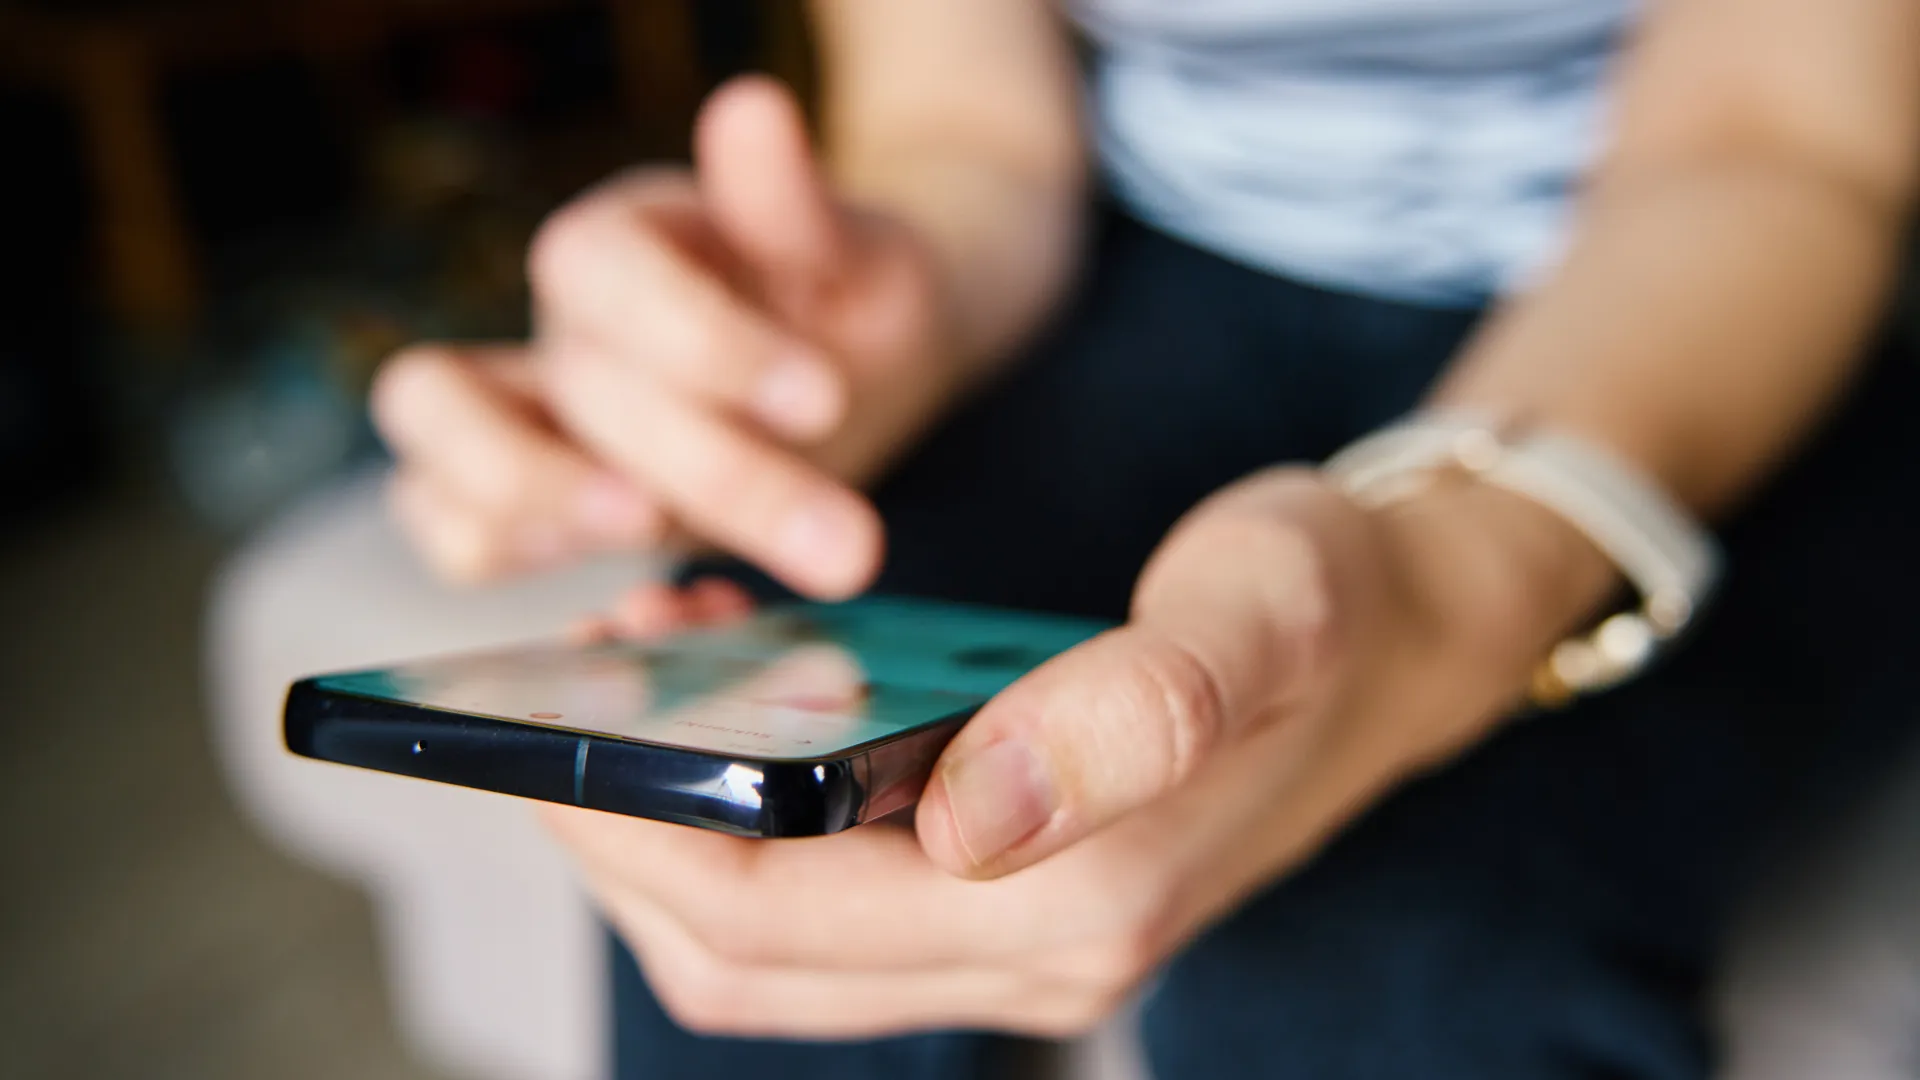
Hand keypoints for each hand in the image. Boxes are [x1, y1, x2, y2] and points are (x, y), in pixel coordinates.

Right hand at [371, 76, 959, 594]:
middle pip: (570, 386)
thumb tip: (752, 111)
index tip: (822, 401)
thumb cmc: (844, 296)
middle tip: (839, 544)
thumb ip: (795, 207)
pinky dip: (521, 571)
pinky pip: (454, 535)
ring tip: (667, 550)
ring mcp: (530, 419)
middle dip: (709, 468)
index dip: (700, 339)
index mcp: (625, 239)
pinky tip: (654, 601)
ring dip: (541, 508)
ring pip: (432, 452)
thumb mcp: (856, 254)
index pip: (600, 266)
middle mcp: (560, 328)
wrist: (849, 360)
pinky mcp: (534, 509)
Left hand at [539, 470, 1615, 1037]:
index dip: (641, 835)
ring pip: (777, 948)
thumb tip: (974, 814)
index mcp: (1077, 902)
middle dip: (626, 842)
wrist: (1405, 636)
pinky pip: (831, 907)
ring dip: (678, 840)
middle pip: (748, 957)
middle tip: (565, 703)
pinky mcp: (1013, 901)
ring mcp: (1023, 942)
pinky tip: (742, 706)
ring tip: (641, 688)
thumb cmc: (1323, 604)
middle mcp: (1036, 958)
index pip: (779, 916)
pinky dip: (750, 833)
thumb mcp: (1255, 616)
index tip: (556, 725)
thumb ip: (1135, 713)